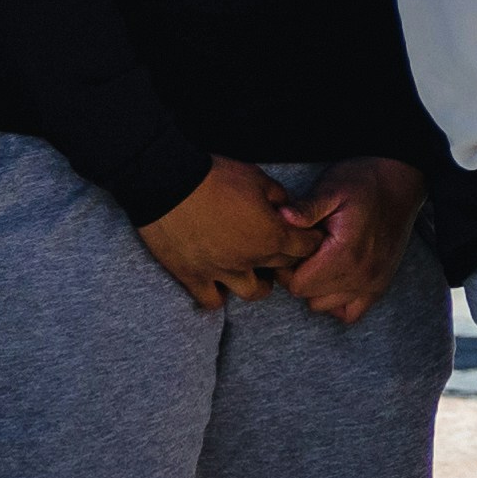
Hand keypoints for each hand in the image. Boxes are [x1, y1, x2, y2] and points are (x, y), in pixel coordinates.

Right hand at [135, 154, 310, 312]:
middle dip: (287, 258)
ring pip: (253, 293)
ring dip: (259, 284)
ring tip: (253, 271)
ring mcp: (221, 272)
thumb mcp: (256, 177)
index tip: (307, 235)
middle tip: (279, 247)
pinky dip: (218, 295)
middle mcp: (251, 259)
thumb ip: (278, 196)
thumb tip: (285, 207)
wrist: (166, 183)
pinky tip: (218, 283)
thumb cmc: (213, 176)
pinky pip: (212, 301)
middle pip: (283, 268)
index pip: (306, 247)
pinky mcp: (192, 277)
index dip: (310, 240)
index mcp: (271, 235)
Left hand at [279, 156, 420, 323]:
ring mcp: (372, 283)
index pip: (297, 284)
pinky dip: (338, 301)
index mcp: (344, 255)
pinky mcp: (380, 285)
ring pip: (326, 306)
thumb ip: (305, 208)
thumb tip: (282, 217)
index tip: (292, 247)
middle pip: (309, 295)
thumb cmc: (362, 184)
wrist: (399, 183)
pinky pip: (351, 313)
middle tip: (304, 251)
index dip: (286, 267)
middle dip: (299, 276)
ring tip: (318, 262)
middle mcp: (361, 275)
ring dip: (317, 288)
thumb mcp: (330, 190)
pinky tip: (334, 278)